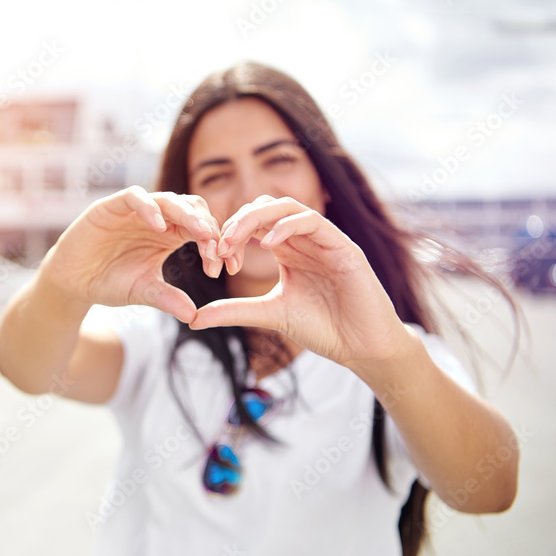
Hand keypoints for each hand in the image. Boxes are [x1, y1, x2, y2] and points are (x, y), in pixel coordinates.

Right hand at [40, 186, 221, 323]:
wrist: (73, 282)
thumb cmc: (109, 283)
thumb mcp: (143, 291)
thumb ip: (167, 298)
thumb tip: (194, 316)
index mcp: (170, 235)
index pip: (201, 230)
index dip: (215, 245)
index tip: (224, 267)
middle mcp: (156, 218)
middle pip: (191, 210)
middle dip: (208, 227)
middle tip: (217, 249)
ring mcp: (134, 210)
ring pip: (168, 199)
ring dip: (187, 214)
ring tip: (200, 233)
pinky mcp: (111, 206)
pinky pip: (134, 197)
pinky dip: (149, 207)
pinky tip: (159, 226)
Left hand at [190, 196, 411, 367]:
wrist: (362, 347)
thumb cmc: (323, 328)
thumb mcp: (270, 315)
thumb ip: (235, 310)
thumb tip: (194, 319)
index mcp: (288, 250)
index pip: (253, 224)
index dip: (230, 234)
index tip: (215, 258)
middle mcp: (304, 240)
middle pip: (266, 207)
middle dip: (238, 221)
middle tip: (219, 244)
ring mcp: (324, 240)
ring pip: (288, 207)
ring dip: (257, 218)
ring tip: (236, 238)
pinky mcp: (343, 247)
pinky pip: (313, 222)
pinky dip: (288, 226)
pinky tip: (268, 243)